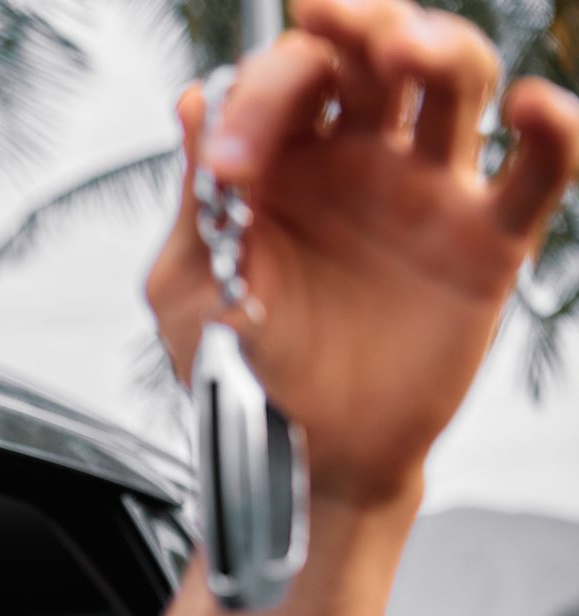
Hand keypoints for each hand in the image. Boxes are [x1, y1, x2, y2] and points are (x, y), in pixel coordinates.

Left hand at [146, 0, 578, 509]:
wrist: (301, 455)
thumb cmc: (239, 370)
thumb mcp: (191, 290)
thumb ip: (200, 202)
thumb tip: (195, 100)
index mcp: (281, 160)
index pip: (287, 79)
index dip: (260, 96)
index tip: (233, 165)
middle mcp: (358, 158)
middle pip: (375, 52)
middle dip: (356, 21)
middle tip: (328, 19)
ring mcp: (426, 191)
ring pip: (454, 82)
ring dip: (437, 45)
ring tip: (405, 48)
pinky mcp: (485, 241)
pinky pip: (539, 172)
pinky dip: (553, 130)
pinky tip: (534, 106)